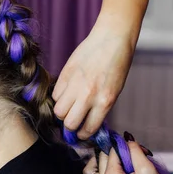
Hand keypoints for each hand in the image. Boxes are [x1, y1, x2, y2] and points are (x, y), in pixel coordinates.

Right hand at [52, 22, 134, 138]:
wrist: (111, 39)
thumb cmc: (117, 65)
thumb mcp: (114, 90)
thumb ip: (100, 107)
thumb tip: (86, 122)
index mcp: (105, 101)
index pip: (88, 128)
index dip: (83, 134)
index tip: (81, 133)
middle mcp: (88, 95)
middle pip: (69, 123)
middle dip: (70, 126)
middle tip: (73, 121)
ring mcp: (75, 84)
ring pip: (58, 110)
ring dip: (62, 112)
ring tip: (69, 106)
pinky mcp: (65, 73)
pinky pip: (55, 94)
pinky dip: (59, 96)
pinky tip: (67, 92)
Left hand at [84, 141, 172, 173]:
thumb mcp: (147, 170)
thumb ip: (135, 151)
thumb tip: (126, 138)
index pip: (111, 151)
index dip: (124, 145)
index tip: (138, 148)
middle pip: (101, 156)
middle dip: (116, 150)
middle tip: (134, 153)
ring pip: (93, 166)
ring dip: (104, 158)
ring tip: (121, 159)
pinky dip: (102, 168)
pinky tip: (116, 168)